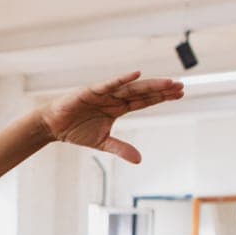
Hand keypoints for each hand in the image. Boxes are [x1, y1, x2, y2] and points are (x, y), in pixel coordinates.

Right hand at [38, 72, 183, 163]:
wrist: (54, 126)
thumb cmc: (77, 130)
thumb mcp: (102, 143)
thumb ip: (121, 148)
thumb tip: (139, 160)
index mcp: (118, 108)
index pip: (145, 101)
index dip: (161, 98)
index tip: (180, 94)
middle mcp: (115, 98)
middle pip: (143, 92)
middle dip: (162, 90)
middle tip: (181, 86)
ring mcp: (104, 93)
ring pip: (131, 87)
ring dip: (150, 85)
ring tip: (168, 83)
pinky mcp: (91, 91)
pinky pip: (109, 84)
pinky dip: (122, 79)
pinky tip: (136, 74)